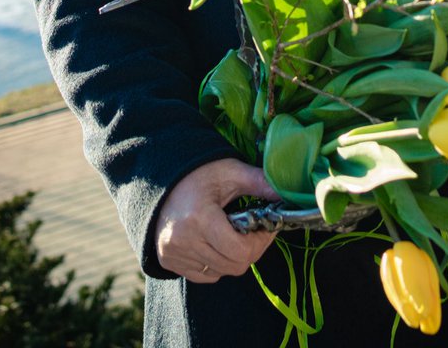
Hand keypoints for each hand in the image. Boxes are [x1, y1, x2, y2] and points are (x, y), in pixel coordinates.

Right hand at [154, 158, 278, 282]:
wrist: (160, 180)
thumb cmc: (198, 174)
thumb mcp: (230, 172)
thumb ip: (259, 183)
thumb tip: (287, 193)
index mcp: (200, 218)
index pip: (241, 251)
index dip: (260, 242)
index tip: (266, 227)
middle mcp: (184, 241)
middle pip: (234, 266)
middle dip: (251, 250)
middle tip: (254, 231)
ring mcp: (174, 254)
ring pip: (221, 272)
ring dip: (234, 257)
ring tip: (234, 233)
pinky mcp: (169, 261)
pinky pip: (205, 274)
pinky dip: (217, 263)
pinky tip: (216, 242)